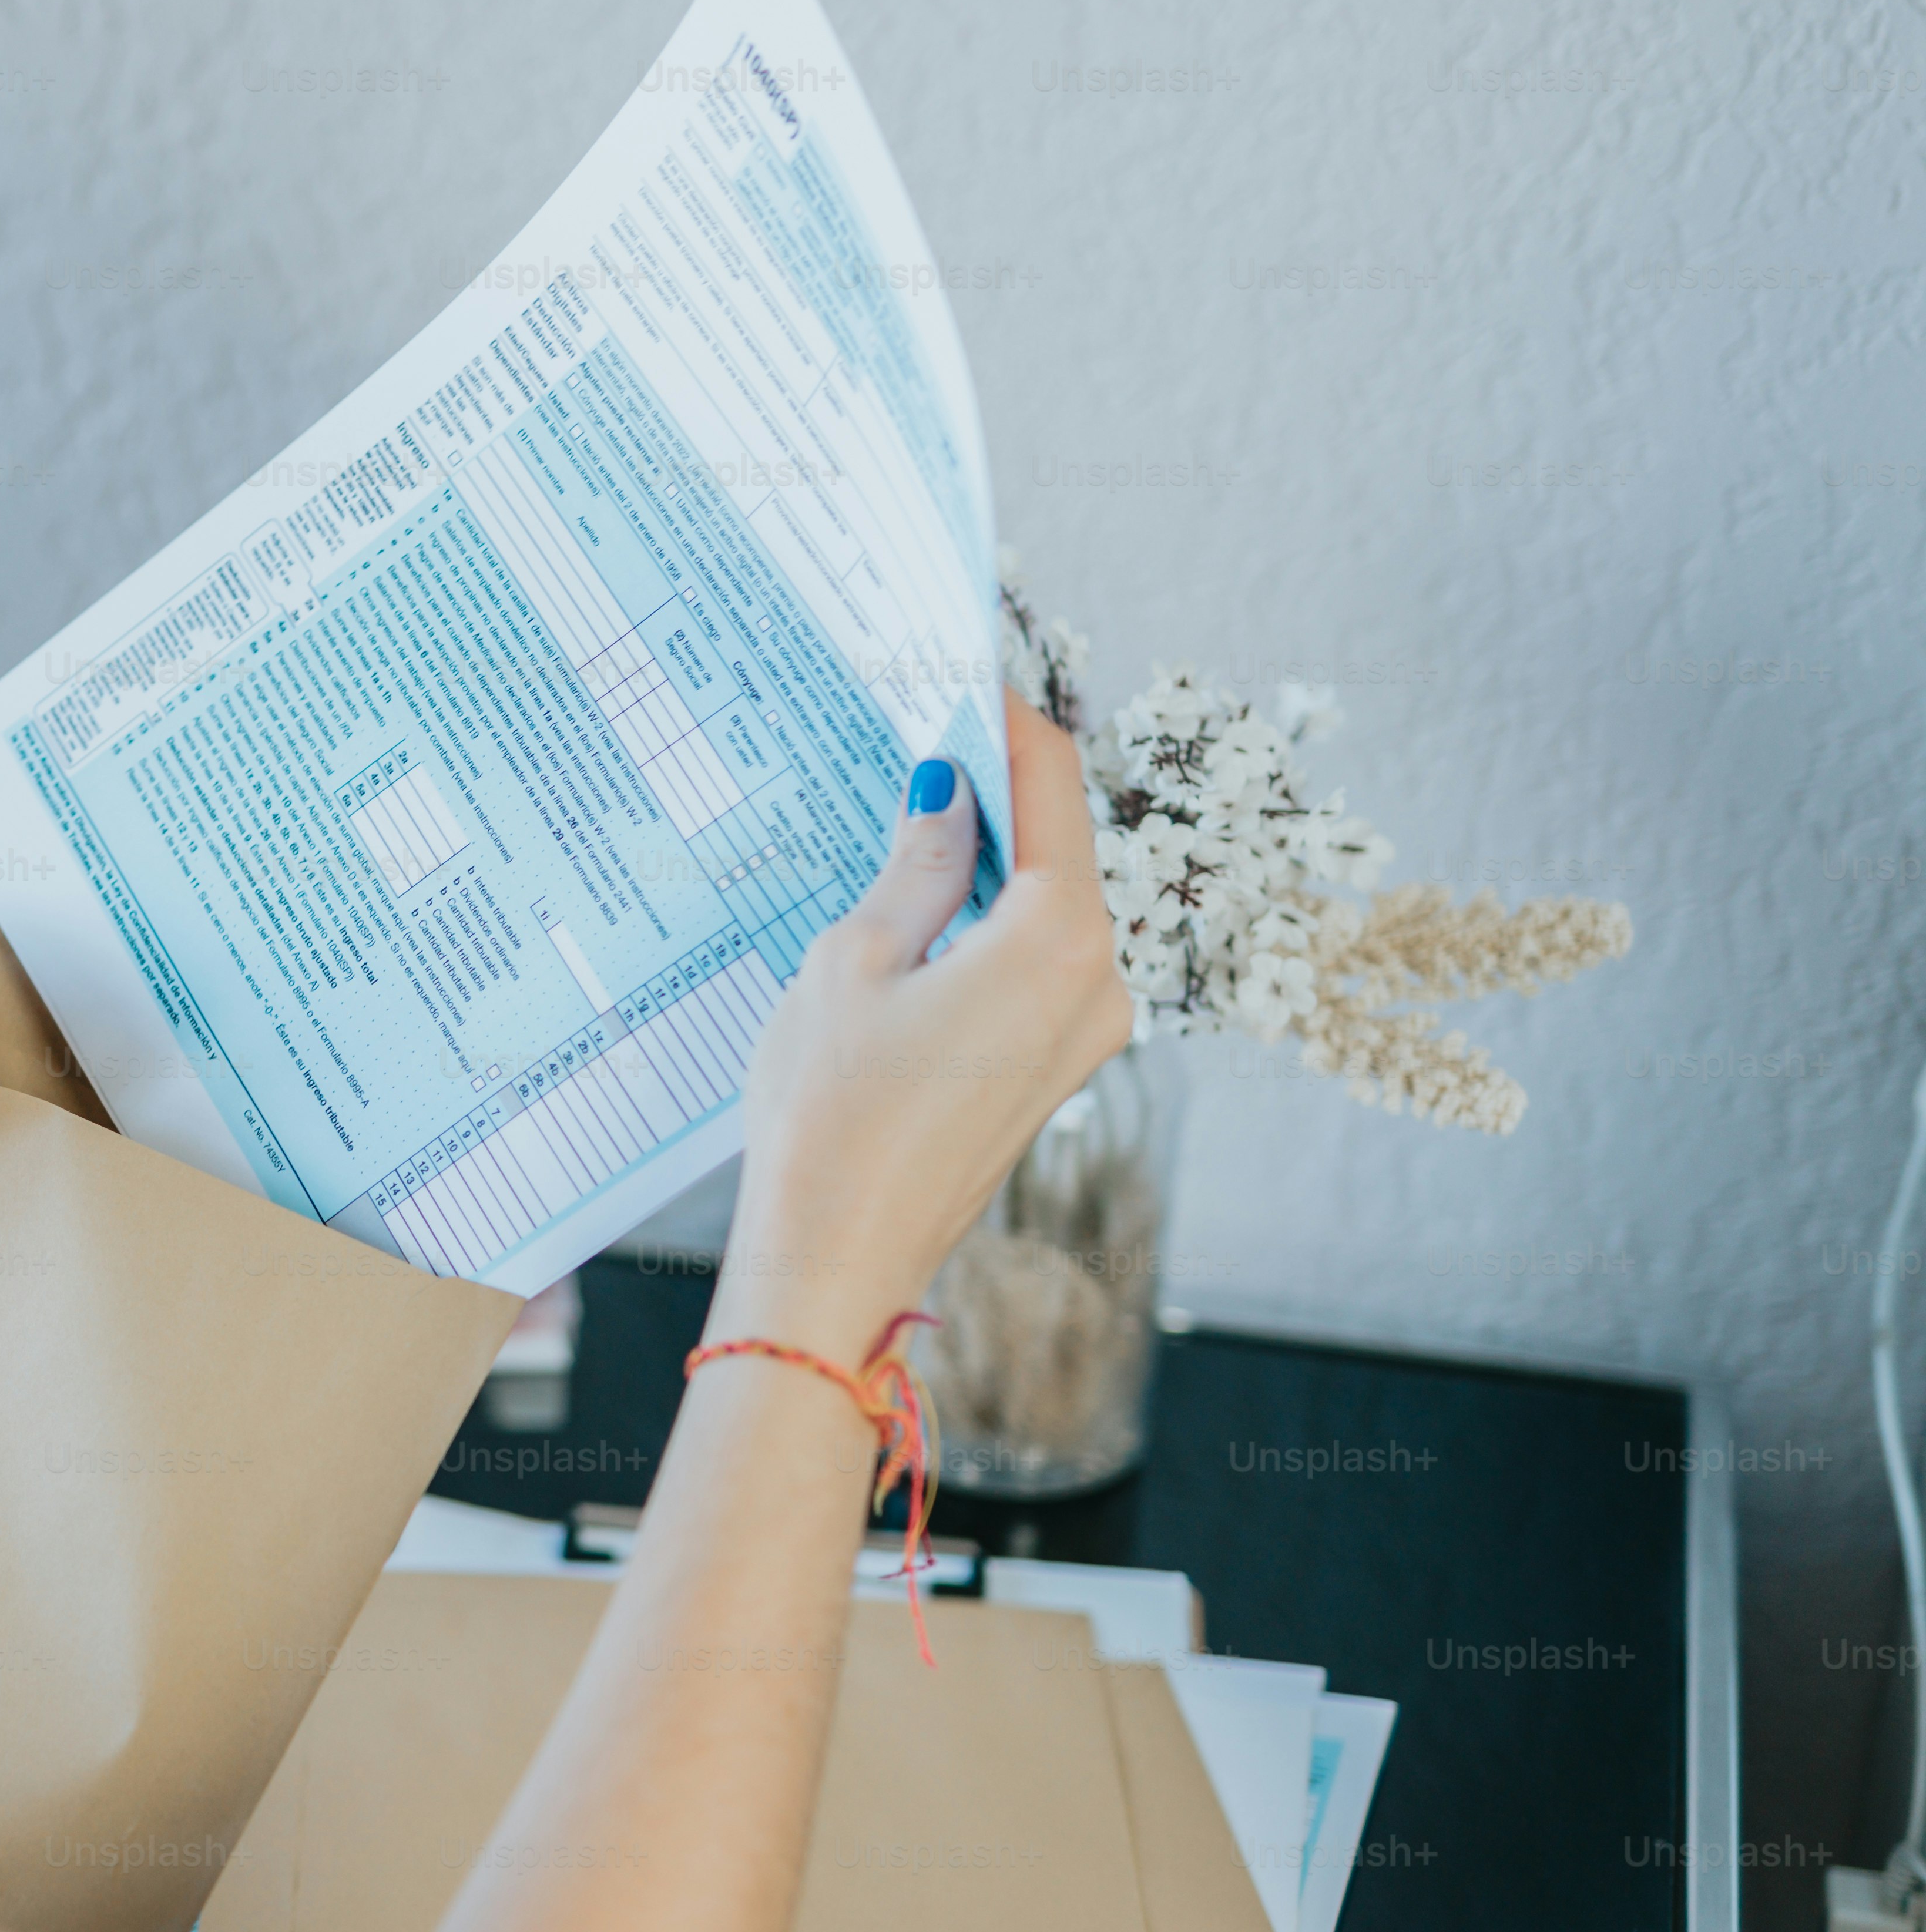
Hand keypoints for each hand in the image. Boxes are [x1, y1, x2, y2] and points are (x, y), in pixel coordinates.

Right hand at [708, 697, 1132, 1361]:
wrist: (837, 1258)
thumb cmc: (833, 1117)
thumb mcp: (852, 962)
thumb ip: (915, 866)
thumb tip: (947, 792)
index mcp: (1058, 937)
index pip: (1051, 784)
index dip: (1005, 719)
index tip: (961, 673)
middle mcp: (1098, 980)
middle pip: (1060, 843)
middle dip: (992, 789)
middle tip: (915, 740)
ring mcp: (1086, 1030)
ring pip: (1047, 904)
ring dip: (985, 860)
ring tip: (900, 822)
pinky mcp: (1055, 1066)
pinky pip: (1033, 962)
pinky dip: (985, 922)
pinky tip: (916, 911)